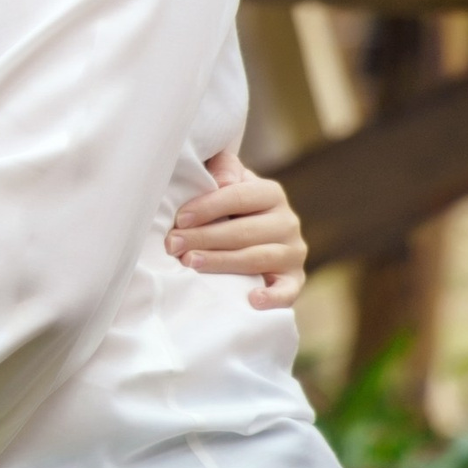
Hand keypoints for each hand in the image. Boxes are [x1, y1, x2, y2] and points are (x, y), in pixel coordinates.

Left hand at [168, 146, 306, 308]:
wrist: (248, 237)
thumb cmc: (227, 207)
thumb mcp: (226, 180)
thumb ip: (223, 168)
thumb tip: (222, 181)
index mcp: (271, 193)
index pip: (239, 197)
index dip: (208, 207)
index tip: (180, 219)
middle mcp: (288, 222)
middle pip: (245, 231)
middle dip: (205, 238)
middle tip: (173, 245)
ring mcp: (293, 253)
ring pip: (257, 259)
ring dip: (222, 262)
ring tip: (190, 263)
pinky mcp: (294, 281)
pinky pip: (287, 291)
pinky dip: (272, 297)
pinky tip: (252, 300)